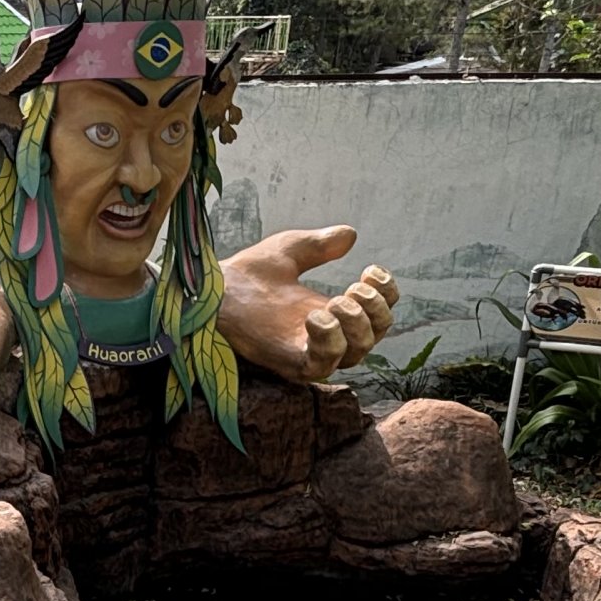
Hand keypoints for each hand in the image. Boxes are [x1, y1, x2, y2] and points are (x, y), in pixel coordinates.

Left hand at [214, 227, 397, 382]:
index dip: (385, 294)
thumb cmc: (248, 274)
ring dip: (356, 324)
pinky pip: (324, 365)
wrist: (215, 288)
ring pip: (357, 352)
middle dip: (374, 309)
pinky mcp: (290, 363)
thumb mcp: (290, 251)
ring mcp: (309, 351)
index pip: (378, 313)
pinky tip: (316, 318)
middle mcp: (326, 335)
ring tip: (334, 302)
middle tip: (352, 288)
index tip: (371, 270)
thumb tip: (350, 234)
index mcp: (333, 311)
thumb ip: (320, 245)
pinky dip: (330, 342)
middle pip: (375, 334)